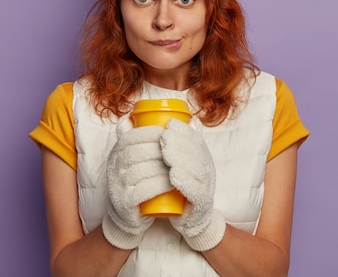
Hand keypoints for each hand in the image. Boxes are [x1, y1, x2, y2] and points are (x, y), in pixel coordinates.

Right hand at [102, 115, 172, 249]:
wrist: (127, 217)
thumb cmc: (140, 182)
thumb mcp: (139, 158)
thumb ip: (150, 138)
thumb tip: (176, 117)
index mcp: (117, 152)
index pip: (132, 136)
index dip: (153, 133)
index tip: (172, 135)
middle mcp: (113, 166)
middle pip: (139, 152)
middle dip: (162, 150)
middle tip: (181, 154)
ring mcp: (116, 184)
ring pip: (142, 170)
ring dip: (164, 168)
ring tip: (181, 169)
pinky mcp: (123, 202)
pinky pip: (141, 191)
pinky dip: (159, 186)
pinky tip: (172, 184)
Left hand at [160, 118, 225, 250]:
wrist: (187, 219)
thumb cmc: (174, 186)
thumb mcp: (169, 162)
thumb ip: (155, 143)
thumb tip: (131, 118)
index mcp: (200, 156)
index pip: (195, 139)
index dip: (183, 131)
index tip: (168, 126)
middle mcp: (206, 169)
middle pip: (197, 152)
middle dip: (180, 143)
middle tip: (163, 139)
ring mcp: (206, 186)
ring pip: (197, 170)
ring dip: (182, 160)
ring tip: (166, 155)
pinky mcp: (202, 204)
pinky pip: (197, 192)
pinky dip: (186, 182)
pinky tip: (174, 176)